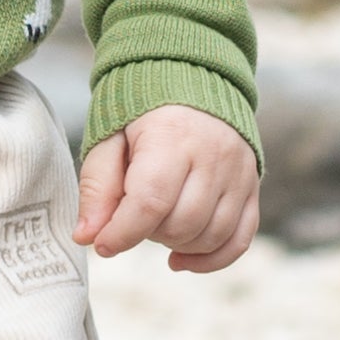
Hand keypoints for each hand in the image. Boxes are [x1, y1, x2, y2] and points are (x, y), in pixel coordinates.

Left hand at [76, 105, 258, 275]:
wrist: (190, 80)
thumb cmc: (142, 113)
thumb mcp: (108, 140)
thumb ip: (97, 188)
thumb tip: (87, 237)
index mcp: (172, 136)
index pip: (151, 202)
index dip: (123, 232)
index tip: (104, 244)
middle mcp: (213, 154)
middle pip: (181, 224)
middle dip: (148, 234)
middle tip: (133, 215)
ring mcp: (238, 172)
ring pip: (210, 236)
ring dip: (176, 244)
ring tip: (156, 224)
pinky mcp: (251, 186)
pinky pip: (239, 239)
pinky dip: (210, 259)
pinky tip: (181, 259)